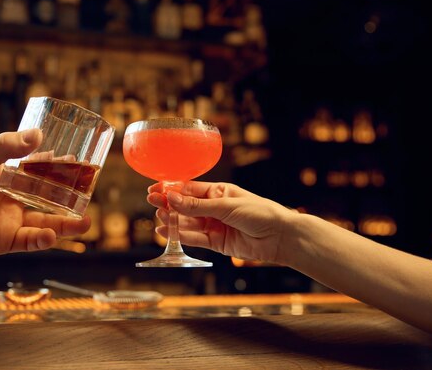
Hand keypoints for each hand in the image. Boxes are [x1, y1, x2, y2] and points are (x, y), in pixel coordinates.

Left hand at [0, 129, 90, 262]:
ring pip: (46, 222)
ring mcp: (10, 220)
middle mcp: (12, 198)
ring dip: (66, 224)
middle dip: (69, 196)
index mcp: (7, 176)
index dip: (58, 166)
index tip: (77, 160)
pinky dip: (42, 240)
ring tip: (86, 222)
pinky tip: (52, 236)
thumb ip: (5, 147)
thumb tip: (38, 135)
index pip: (39, 169)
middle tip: (89, 191)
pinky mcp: (5, 241)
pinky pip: (29, 242)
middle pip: (48, 197)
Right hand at [147, 181, 295, 263]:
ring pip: (188, 223)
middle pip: (186, 207)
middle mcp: (214, 208)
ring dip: (172, 221)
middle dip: (168, 205)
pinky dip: (180, 236)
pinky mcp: (217, 242)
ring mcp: (215, 225)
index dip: (172, 189)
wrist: (280, 236)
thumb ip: (197, 206)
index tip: (155, 189)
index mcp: (218, 192)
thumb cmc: (260, 213)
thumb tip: (172, 198)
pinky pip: (195, 238)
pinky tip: (167, 232)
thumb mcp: (226, 206)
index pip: (190, 189)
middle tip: (152, 202)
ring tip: (157, 219)